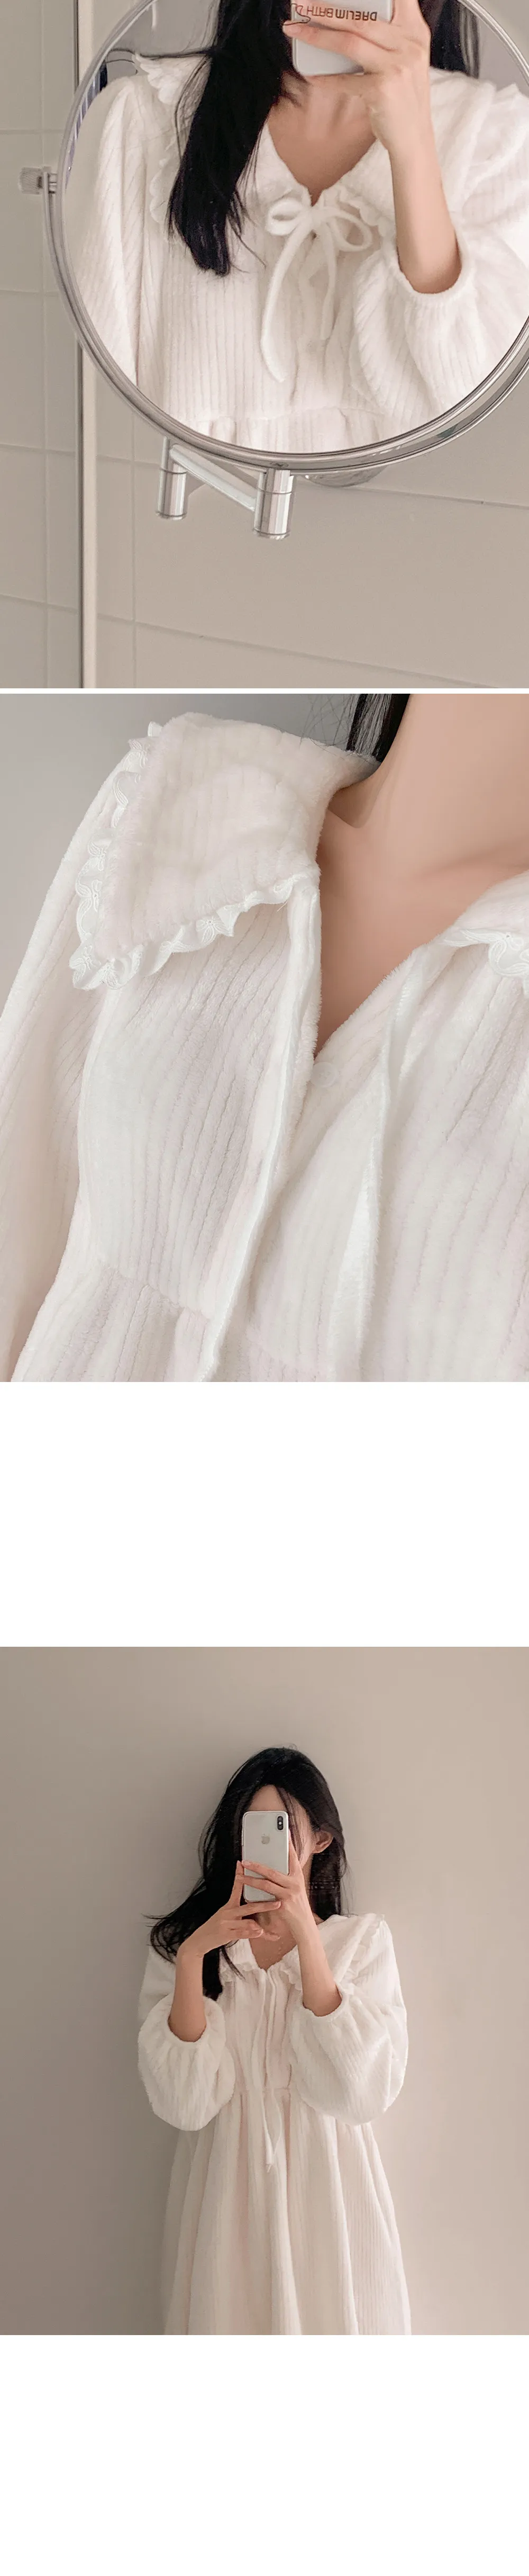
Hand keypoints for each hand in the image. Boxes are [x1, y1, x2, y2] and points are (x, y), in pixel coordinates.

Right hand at [185, 1861, 267, 1958]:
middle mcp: (228, 1912)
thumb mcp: (224, 1915)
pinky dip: (252, 1933)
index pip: (236, 1887)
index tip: (242, 1864)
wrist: (200, 1940)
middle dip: (265, 1905)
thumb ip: (239, 1912)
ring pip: (247, 1921)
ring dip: (259, 1925)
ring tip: (268, 1928)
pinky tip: (260, 1933)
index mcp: (229, 1905)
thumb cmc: (215, 1927)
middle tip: (278, 1903)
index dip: (239, 1875)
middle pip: (249, 1906)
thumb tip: (254, 1910)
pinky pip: (242, 1933)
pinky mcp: (226, 1934)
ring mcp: (227, 1923)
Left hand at [240, 1842, 315, 1949]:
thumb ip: (285, 1878)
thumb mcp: (295, 1888)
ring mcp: (289, 1894)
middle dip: (257, 1864)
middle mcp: (295, 1883)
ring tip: (240, 1875)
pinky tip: (245, 1891)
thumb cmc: (297, 1905)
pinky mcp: (283, 1905)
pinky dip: (254, 1893)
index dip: (288, 1844)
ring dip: (251, 1879)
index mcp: (298, 1877)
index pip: (292, 1857)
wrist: (303, 1925)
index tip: (284, 1833)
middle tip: (245, 1860)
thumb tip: (272, 1865)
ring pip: (266, 1883)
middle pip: (273, 1870)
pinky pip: (265, 1897)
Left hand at [285, 0, 432, 168]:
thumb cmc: (403, 97)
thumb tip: (343, 19)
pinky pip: (344, 80)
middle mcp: (410, 45)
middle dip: (326, 9)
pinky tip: (311, 74)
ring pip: (349, 42)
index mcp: (415, 31)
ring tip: (295, 30)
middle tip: (302, 4)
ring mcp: (398, 67)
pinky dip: (324, 78)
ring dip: (316, 35)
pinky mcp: (383, 90)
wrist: (414, 138)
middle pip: (361, 18)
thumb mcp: (404, 59)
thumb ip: (386, 36)